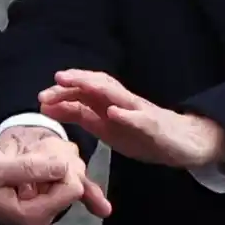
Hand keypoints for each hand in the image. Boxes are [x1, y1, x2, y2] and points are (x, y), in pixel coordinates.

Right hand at [0, 142, 82, 224]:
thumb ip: (30, 168)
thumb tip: (65, 165)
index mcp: (33, 214)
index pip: (73, 188)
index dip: (63, 164)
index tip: (42, 150)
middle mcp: (40, 215)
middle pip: (71, 182)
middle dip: (56, 160)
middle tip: (29, 148)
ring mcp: (36, 206)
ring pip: (60, 176)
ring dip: (47, 158)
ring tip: (20, 151)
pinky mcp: (30, 197)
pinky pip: (48, 175)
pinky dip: (39, 161)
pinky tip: (20, 155)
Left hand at [38, 70, 224, 169]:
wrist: (183, 144)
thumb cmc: (142, 134)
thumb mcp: (105, 127)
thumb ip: (80, 116)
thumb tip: (49, 108)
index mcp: (108, 104)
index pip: (83, 92)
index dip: (62, 92)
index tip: (41, 97)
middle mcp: (121, 102)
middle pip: (97, 84)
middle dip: (75, 81)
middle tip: (54, 81)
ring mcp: (139, 111)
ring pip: (115, 93)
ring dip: (94, 86)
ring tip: (74, 82)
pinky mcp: (155, 124)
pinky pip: (140, 117)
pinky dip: (126, 113)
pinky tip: (113, 112)